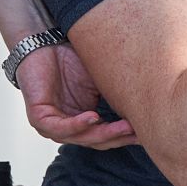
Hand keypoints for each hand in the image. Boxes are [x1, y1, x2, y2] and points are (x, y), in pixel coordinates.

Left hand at [17, 41, 137, 148]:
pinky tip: (94, 117)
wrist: (41, 43)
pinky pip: (61, 127)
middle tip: (140, 133)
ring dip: (104, 133)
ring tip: (124, 127)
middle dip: (120, 137)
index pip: (106, 136)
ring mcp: (52, 127)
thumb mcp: (99, 80)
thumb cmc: (69, 60)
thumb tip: (146, 103)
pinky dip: (78, 124)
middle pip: (97, 141)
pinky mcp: (39, 119)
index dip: (126, 135)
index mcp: (82, 122)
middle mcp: (68, 128)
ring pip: (81, 137)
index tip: (147, 131)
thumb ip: (115, 94)